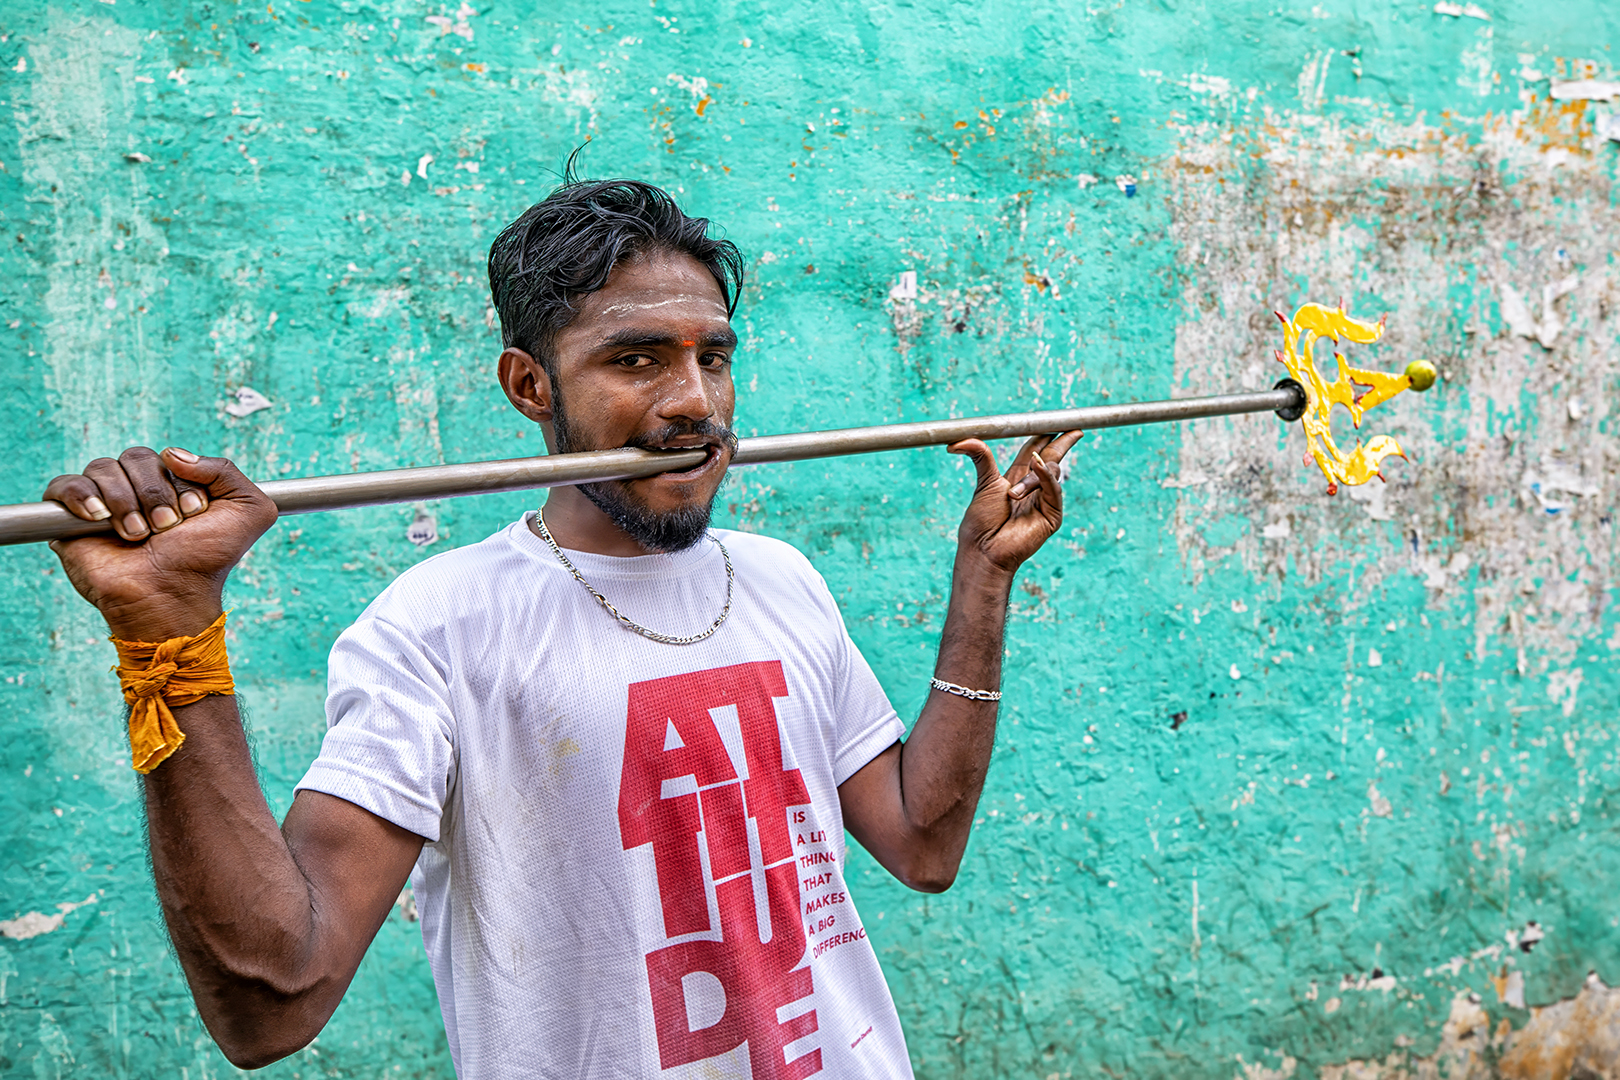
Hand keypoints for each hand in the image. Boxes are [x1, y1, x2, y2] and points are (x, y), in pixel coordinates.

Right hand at [43, 447, 278, 638]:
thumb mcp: (249, 510)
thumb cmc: (208, 558)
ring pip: (103, 468)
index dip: (182, 482)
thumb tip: (172, 453)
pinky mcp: (71, 521)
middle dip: (155, 493)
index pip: (167, 457)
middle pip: (136, 457)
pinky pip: (62, 486)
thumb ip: (227, 470)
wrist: (172, 595)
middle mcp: (139, 492)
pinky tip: (99, 518)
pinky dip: (81, 495)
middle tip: (166, 527)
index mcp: (174, 485)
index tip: (194, 514)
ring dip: (126, 502)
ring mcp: (105, 505)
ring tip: (139, 535)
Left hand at [947, 430, 1083, 575]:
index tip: (1054, 421)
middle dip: (1063, 442)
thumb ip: (979, 456)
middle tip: (1073, 428)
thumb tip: (956, 441)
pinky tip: (1039, 468)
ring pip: (1050, 471)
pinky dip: (1046, 477)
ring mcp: (1045, 501)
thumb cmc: (981, 521)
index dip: (1044, 435)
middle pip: (1052, 457)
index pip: (1035, 450)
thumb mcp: (984, 482)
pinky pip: (1054, 489)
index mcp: (1017, 478)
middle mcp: (1033, 488)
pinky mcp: (1052, 515)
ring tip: (1012, 495)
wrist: (984, 548)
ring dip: (1033, 475)